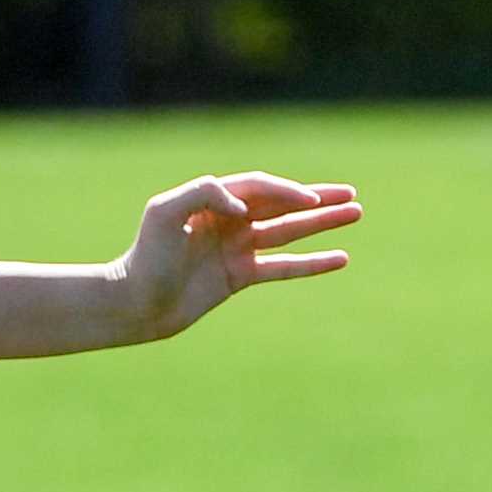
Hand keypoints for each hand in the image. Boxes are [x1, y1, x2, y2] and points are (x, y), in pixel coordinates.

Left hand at [122, 173, 360, 340]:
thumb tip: (243, 205)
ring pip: (288, 231)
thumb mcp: (165, 212)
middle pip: (281, 204)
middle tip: (352, 194)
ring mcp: (236, 248)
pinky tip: (340, 258)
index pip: (259, 187)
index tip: (310, 201)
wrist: (135, 303)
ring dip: (321, 224)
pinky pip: (283, 266)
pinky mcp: (239, 276)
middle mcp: (227, 220)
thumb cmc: (145, 256)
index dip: (287, 190)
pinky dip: (311, 262)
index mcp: (211, 199)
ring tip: (356, 213)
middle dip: (317, 199)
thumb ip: (204, 192)